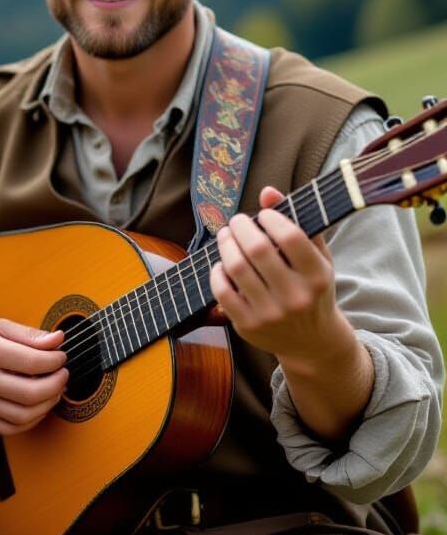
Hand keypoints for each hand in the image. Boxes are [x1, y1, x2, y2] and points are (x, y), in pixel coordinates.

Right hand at [0, 317, 67, 434]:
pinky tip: (36, 406)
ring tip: (53, 390)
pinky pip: (11, 428)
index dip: (55, 361)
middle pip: (31, 393)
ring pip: (24, 415)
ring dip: (48, 404)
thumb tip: (57, 340)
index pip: (32, 362)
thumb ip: (27, 334)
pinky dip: (31, 420)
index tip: (61, 357)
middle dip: (56, 384)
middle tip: (62, 374)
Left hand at [209, 187, 352, 365]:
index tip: (263, 215)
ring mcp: (271, 314)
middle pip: (257, 249)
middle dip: (241, 227)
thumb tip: (267, 191)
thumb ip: (296, 222)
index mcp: (317, 276)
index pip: (289, 236)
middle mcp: (296, 296)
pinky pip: (222, 291)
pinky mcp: (248, 326)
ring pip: (236, 268)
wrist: (312, 342)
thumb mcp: (316, 258)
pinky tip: (222, 263)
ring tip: (226, 235)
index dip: (270, 218)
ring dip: (225, 244)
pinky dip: (217, 272)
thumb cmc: (312, 289)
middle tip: (237, 221)